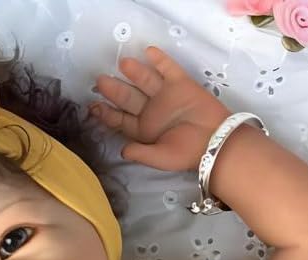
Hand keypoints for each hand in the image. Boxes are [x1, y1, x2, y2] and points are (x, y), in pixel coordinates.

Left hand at [90, 47, 229, 172]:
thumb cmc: (187, 154)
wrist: (215, 142)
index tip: (92, 107)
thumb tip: (122, 151)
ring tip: (122, 63)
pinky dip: (160, 60)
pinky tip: (149, 52)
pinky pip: (168, 69)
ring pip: (145, 81)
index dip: (106, 113)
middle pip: (128, 98)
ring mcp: (165, 96)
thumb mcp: (160, 158)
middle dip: (114, 90)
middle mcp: (151, 111)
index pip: (121, 120)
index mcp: (143, 130)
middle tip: (100, 81)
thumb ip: (141, 154)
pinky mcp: (181, 84)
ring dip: (134, 72)